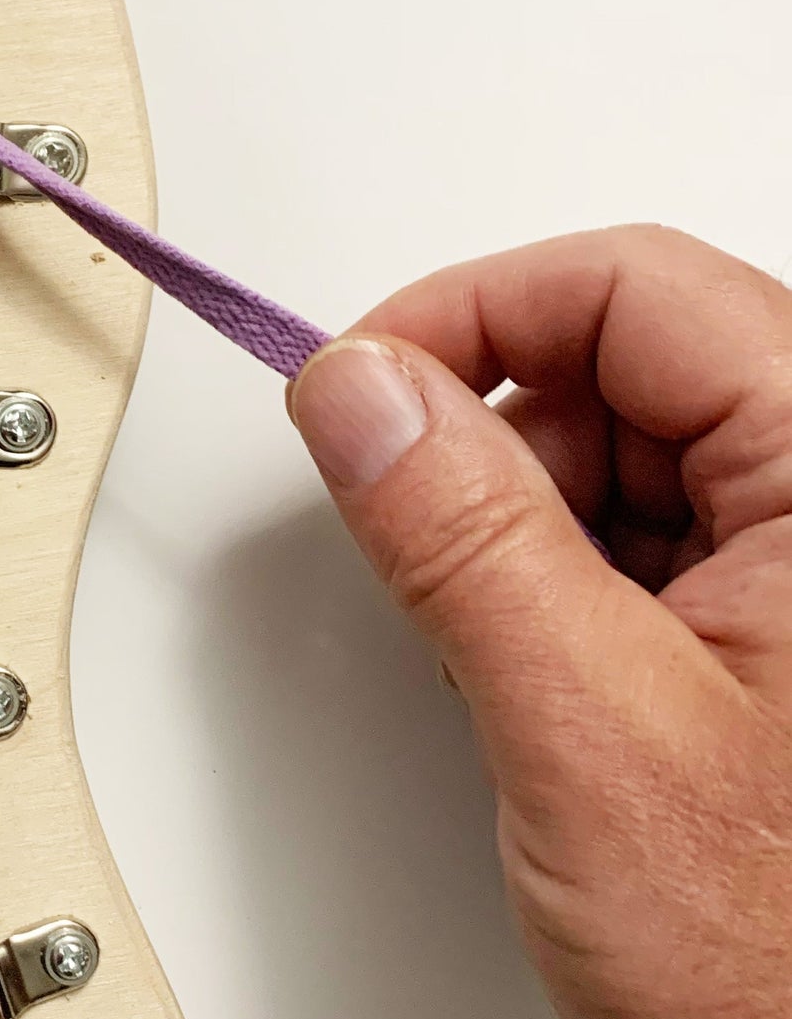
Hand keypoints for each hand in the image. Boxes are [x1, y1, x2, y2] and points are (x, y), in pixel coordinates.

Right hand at [288, 226, 791, 1018]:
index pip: (638, 290)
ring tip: (519, 670)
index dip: (472, 317)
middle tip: (428, 559)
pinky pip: (659, 550)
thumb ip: (462, 533)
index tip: (359, 390)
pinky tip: (557, 696)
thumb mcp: (584, 728)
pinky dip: (572, 598)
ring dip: (532, 533)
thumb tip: (364, 392)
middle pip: (638, 362)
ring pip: (639, 460)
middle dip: (500, 444)